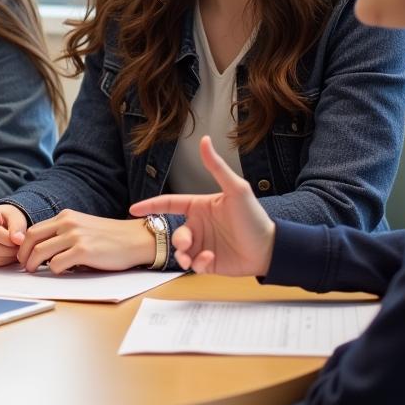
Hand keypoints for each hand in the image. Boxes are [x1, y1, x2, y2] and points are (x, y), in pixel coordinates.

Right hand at [0, 204, 28, 267]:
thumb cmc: (6, 218)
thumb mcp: (15, 216)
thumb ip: (18, 227)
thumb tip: (18, 240)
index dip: (4, 237)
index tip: (18, 241)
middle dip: (6, 250)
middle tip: (18, 249)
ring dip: (4, 258)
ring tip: (14, 252)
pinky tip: (5, 255)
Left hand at [17, 211, 154, 272]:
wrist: (135, 239)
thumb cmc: (110, 237)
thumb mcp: (83, 227)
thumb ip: (64, 234)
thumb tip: (43, 251)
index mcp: (66, 216)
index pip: (34, 229)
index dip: (24, 244)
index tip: (23, 255)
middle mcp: (67, 223)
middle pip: (32, 239)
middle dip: (23, 254)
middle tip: (24, 266)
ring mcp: (75, 236)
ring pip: (40, 252)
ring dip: (33, 264)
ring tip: (34, 271)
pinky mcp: (83, 251)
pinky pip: (56, 264)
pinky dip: (53, 270)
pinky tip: (59, 272)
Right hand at [128, 135, 275, 275]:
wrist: (271, 249)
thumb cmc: (254, 217)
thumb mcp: (235, 189)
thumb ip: (216, 166)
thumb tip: (204, 139)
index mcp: (200, 206)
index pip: (169, 203)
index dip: (150, 205)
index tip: (133, 209)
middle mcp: (199, 225)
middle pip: (175, 232)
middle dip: (177, 239)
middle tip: (186, 244)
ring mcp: (203, 244)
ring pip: (180, 251)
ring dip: (182, 255)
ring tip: (191, 258)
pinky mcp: (210, 262)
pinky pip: (195, 265)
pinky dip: (199, 264)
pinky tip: (211, 260)